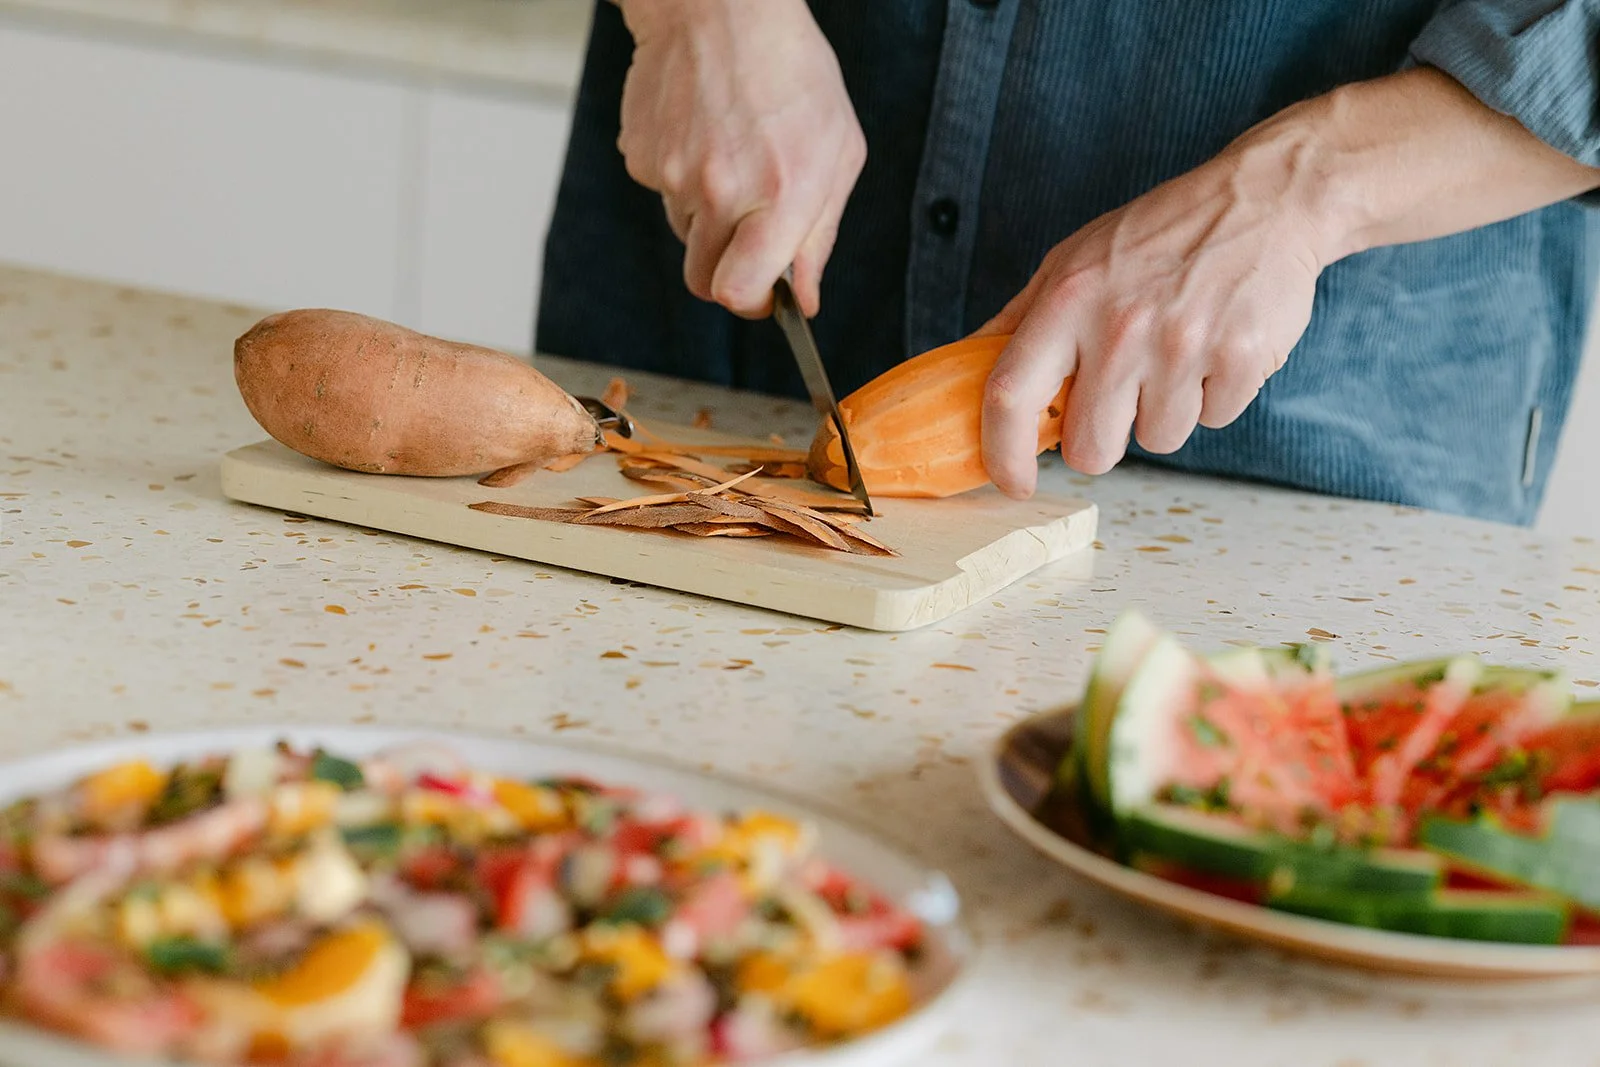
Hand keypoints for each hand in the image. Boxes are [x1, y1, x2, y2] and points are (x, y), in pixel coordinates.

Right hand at [615, 0, 865, 317]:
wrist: (718, 7)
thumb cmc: (791, 73)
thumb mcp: (837, 153)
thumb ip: (819, 236)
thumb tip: (802, 299)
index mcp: (779, 195)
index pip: (738, 293)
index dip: (750, 304)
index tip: (764, 295)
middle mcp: (720, 190)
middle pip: (702, 280)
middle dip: (726, 269)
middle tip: (750, 232)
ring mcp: (672, 174)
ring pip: (685, 234)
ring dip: (708, 217)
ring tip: (732, 159)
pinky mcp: (640, 156)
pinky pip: (661, 193)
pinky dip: (681, 177)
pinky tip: (704, 135)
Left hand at [974, 128, 1336, 496]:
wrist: (1263, 200)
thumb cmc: (1157, 235)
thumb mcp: (1072, 260)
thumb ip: (1020, 320)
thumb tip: (967, 371)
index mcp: (1067, 301)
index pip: (1010, 397)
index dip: (1002, 456)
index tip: (1012, 481)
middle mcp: (1120, 326)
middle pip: (1092, 449)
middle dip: (1103, 441)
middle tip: (1120, 398)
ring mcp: (1183, 344)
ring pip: (1158, 440)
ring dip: (1166, 412)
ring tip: (1177, 354)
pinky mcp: (1241, 357)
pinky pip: (1214, 420)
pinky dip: (1214, 396)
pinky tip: (1215, 347)